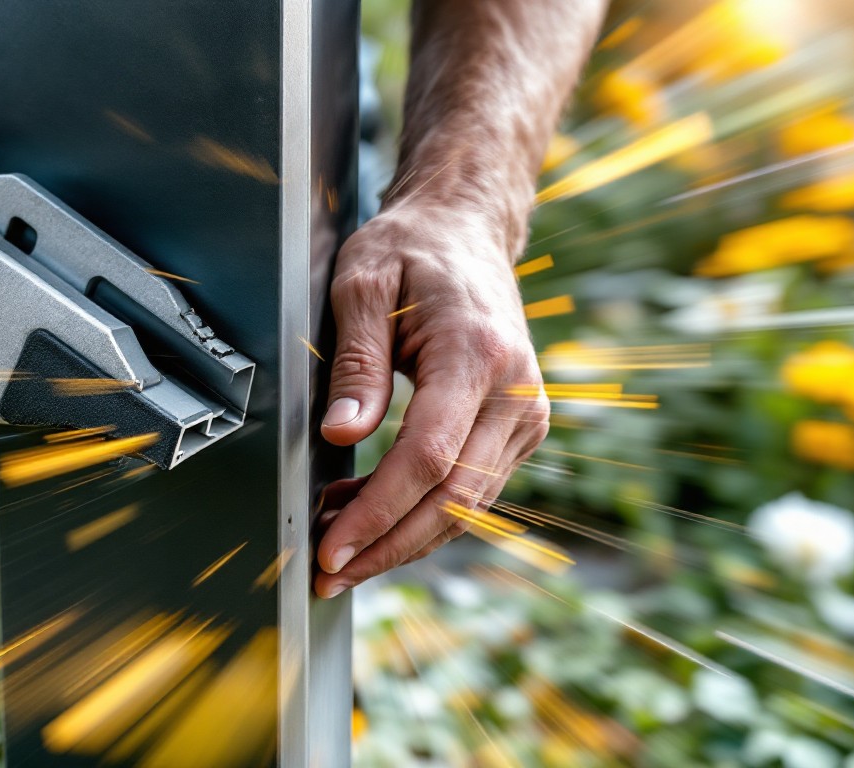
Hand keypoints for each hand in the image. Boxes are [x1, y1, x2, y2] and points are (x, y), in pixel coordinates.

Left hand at [314, 202, 549, 597]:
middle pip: (454, 499)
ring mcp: (525, 415)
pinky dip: (418, 511)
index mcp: (478, 354)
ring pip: (465, 506)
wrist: (467, 233)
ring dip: (399, 536)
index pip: (430, 457)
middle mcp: (517, 392)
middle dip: (387, 545)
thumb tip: (341, 432)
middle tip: (327, 575)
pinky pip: (470, 489)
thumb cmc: (412, 252)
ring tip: (335, 545)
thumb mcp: (363, 284)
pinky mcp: (519, 429)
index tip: (332, 546)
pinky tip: (365, 511)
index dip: (378, 512)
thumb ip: (355, 361)